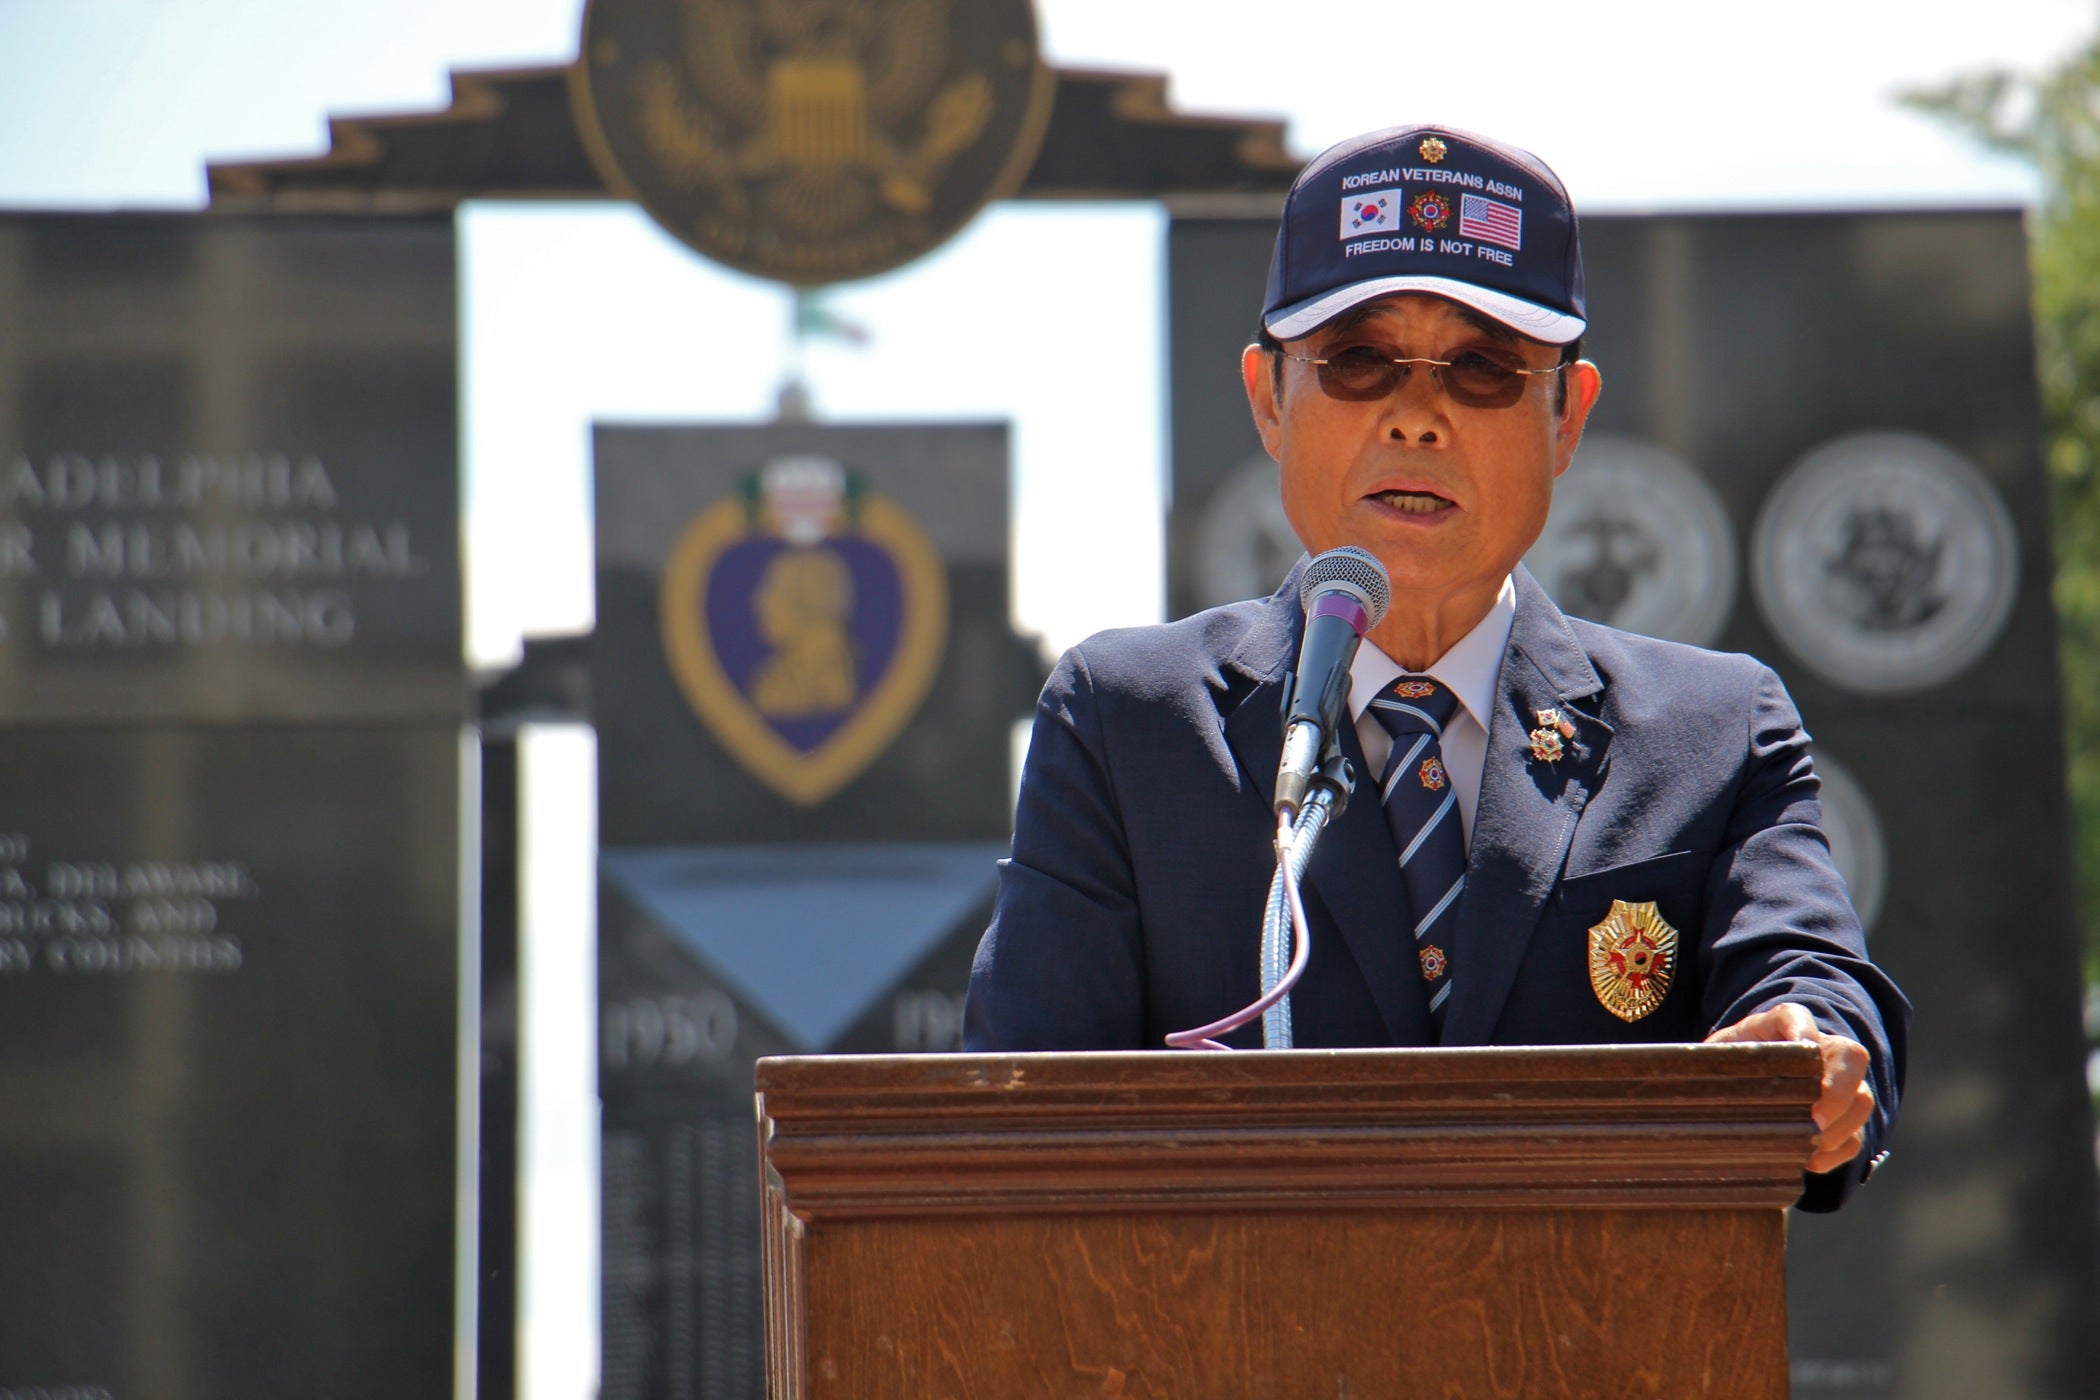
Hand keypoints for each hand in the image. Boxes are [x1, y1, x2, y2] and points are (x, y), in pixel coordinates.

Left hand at [1705, 1002, 1872, 1173]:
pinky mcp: (1843, 1118)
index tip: (1798, 1047)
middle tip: (1815, 1119)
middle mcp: (1818, 1048)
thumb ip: (1712, 1065)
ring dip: (1839, 1128)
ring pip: (1861, 1098)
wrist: (1745, 1080)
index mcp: (1779, 1024)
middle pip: (1850, 1056)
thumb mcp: (1715, 1057)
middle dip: (1838, 1090)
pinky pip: (1856, 1136)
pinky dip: (1836, 1151)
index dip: (1801, 1031)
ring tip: (1807, 1146)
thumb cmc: (1727, 1065)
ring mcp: (1837, 1082)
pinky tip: (1809, 1160)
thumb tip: (1699, 1087)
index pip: (1796, 1017)